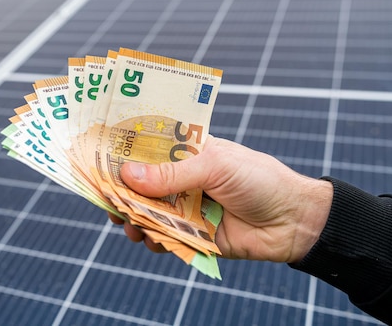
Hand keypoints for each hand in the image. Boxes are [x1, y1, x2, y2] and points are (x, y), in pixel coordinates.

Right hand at [108, 135, 332, 262]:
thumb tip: (127, 176)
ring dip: (133, 220)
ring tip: (128, 225)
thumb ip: (171, 174)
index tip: (96, 161)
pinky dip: (154, 240)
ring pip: (148, 213)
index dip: (122, 155)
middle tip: (107, 202)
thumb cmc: (259, 179)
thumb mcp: (214, 165)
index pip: (146, 150)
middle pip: (140, 185)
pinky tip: (151, 240)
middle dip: (121, 194)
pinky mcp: (193, 235)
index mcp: (186, 152)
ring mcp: (185, 208)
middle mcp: (181, 179)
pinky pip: (164, 238)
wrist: (294, 220)